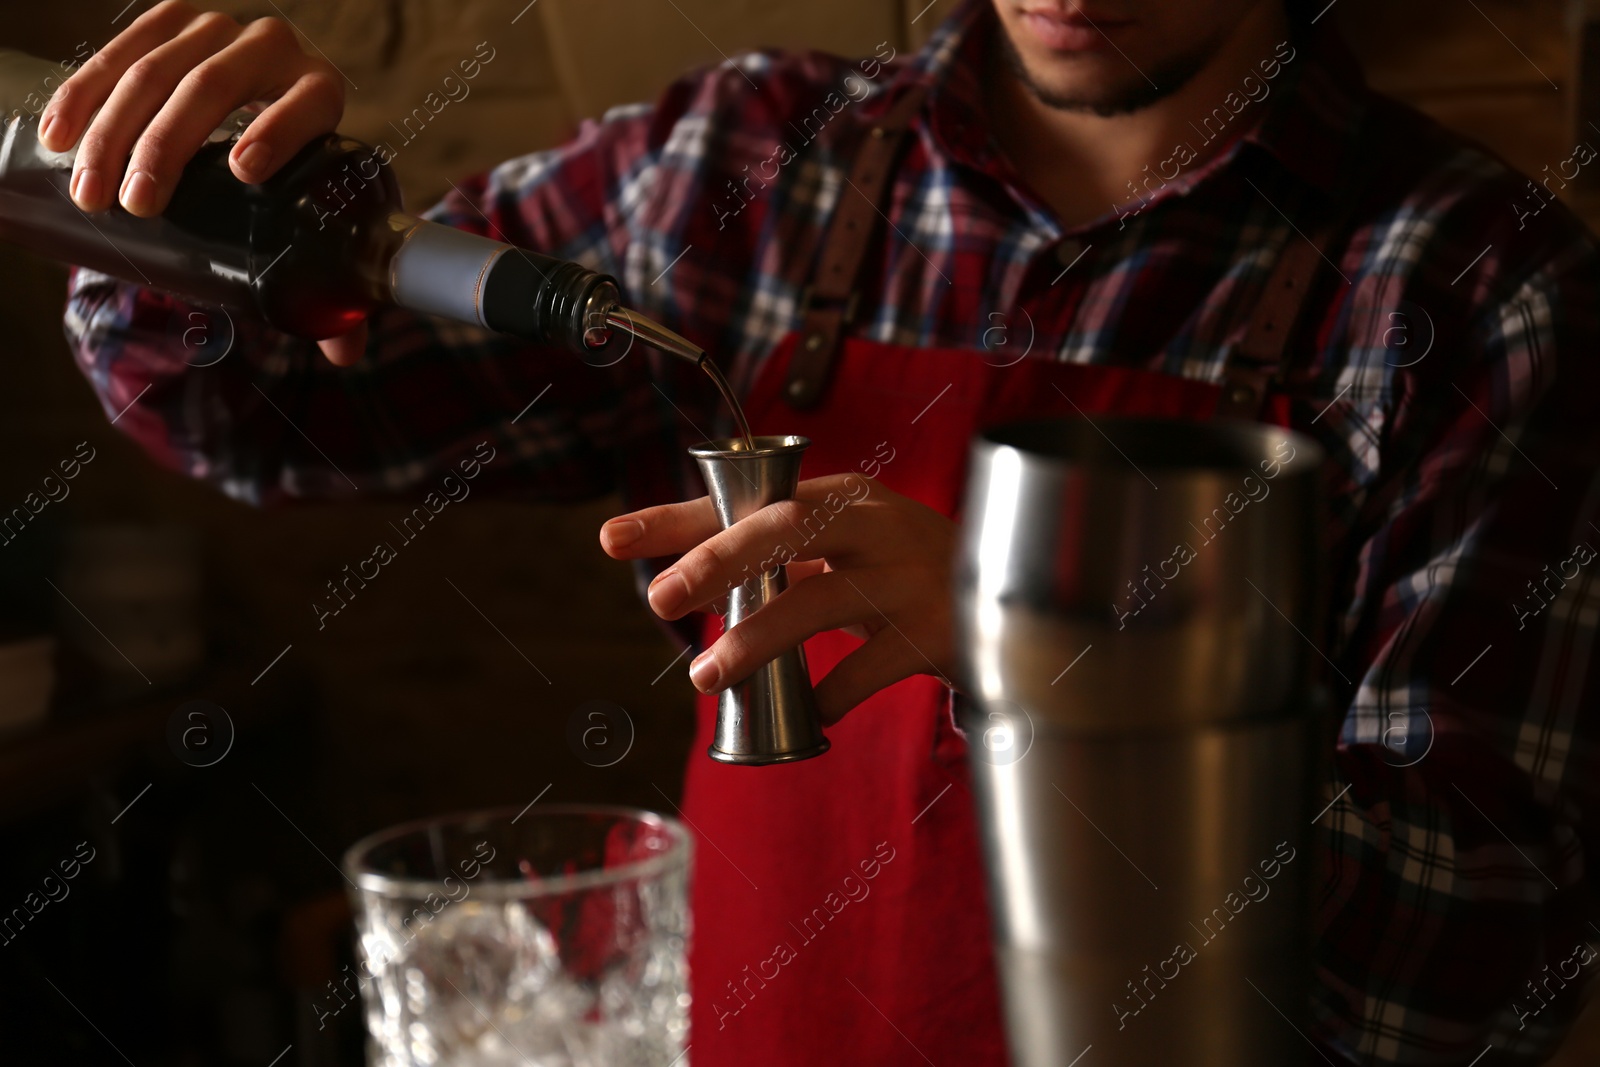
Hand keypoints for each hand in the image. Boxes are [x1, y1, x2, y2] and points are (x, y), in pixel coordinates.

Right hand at [40, 1, 364, 364]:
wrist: (268, 97)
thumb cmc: (295, 170)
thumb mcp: (316, 209)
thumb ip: (334, 278)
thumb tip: (344, 354)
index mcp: (322, 92)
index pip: (307, 105)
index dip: (278, 132)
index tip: (244, 172)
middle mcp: (275, 49)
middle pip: (213, 87)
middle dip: (167, 145)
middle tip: (136, 203)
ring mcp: (217, 30)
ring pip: (155, 69)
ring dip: (113, 130)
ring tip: (90, 190)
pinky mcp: (170, 21)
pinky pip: (118, 48)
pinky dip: (83, 93)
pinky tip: (59, 136)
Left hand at [599, 475, 956, 723]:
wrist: (1015, 596)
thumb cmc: (900, 569)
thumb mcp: (843, 545)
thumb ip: (771, 558)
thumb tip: (676, 582)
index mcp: (841, 496)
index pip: (747, 499)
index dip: (678, 518)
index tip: (614, 538)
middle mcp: (875, 525)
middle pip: (786, 530)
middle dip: (715, 559)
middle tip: (659, 597)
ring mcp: (907, 577)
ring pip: (819, 603)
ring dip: (756, 640)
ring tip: (705, 676)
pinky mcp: (936, 632)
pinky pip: (865, 671)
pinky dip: (826, 697)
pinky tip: (806, 714)